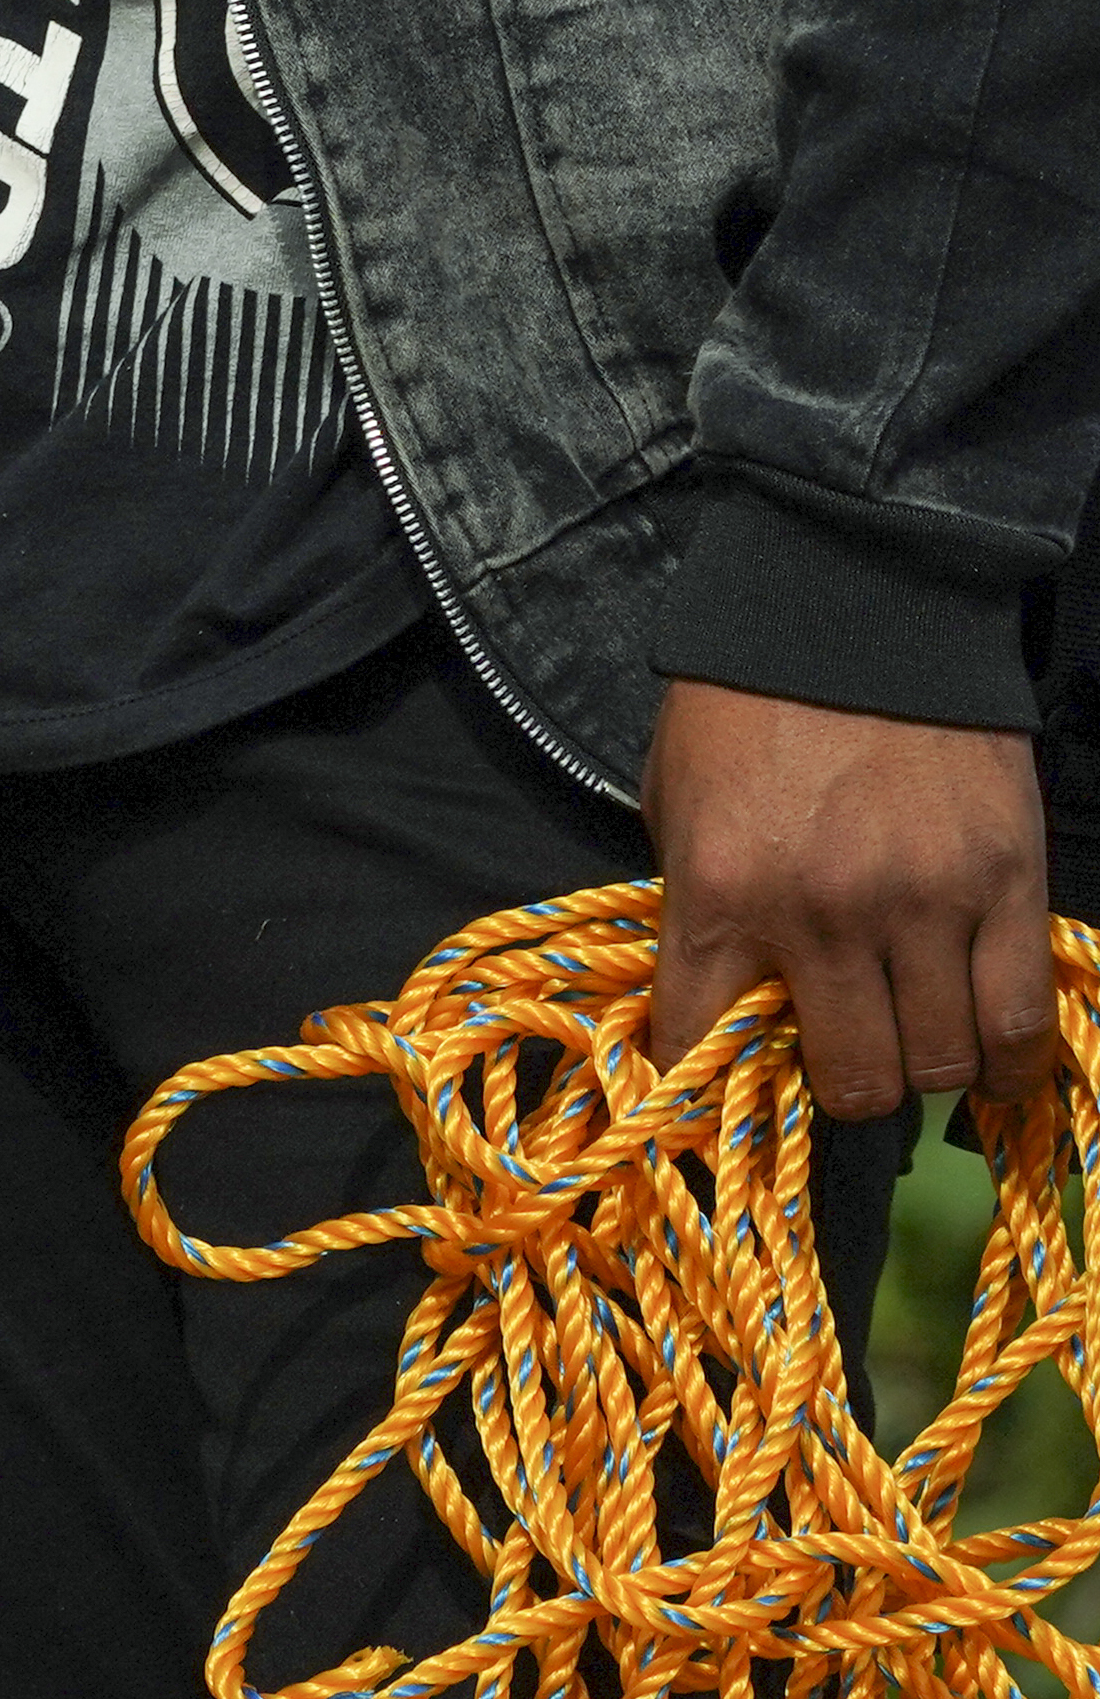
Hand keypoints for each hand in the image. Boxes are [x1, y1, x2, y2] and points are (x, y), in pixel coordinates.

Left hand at [643, 677, 1052, 1118]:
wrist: (850, 609)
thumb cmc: (743, 705)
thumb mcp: (674, 803)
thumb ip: (699, 905)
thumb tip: (726, 998)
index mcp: (724, 894)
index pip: (704, 1042)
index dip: (706, 1080)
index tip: (719, 1086)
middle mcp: (825, 916)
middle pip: (852, 1078)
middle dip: (843, 1090)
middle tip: (844, 1062)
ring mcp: (926, 904)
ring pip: (943, 1060)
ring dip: (928, 1072)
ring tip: (917, 1050)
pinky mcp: (1008, 883)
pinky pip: (1024, 1016)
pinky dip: (1012, 1061)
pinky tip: (994, 1064)